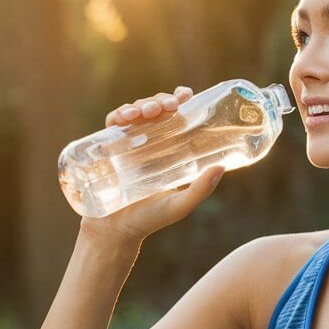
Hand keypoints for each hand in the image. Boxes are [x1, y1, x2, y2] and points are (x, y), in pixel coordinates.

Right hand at [79, 86, 224, 244]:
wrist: (113, 233)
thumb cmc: (148, 221)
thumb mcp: (178, 205)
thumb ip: (200, 190)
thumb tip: (221, 167)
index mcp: (167, 150)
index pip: (174, 117)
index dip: (179, 100)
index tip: (186, 95)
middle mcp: (147, 143)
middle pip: (154, 109)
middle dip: (160, 100)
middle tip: (167, 106)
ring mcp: (126, 144)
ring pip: (134, 112)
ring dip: (141, 104)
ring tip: (147, 111)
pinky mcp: (106, 149)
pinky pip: (111, 124)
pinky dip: (117, 114)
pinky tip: (125, 117)